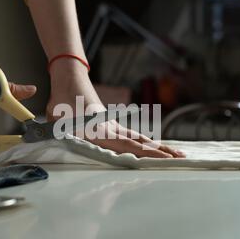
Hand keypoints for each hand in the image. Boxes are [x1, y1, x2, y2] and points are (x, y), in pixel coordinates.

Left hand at [46, 60, 184, 157]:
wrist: (70, 79)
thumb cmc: (62, 100)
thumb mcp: (57, 119)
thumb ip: (60, 134)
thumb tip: (57, 143)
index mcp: (101, 131)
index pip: (129, 146)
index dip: (147, 154)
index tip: (165, 159)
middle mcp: (112, 130)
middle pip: (141, 143)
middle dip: (162, 152)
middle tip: (182, 158)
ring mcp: (114, 127)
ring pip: (140, 139)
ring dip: (158, 147)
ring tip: (176, 153)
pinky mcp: (112, 124)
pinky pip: (133, 136)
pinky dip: (147, 143)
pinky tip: (154, 147)